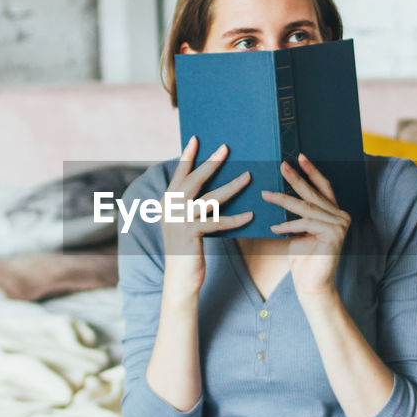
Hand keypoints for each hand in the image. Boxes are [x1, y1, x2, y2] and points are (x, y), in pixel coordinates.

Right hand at [160, 135, 251, 296]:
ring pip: (210, 199)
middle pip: (193, 181)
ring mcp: (179, 221)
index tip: (195, 138)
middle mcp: (170, 209)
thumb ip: (188, 205)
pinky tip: (250, 215)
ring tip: (248, 177)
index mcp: (166, 202)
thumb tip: (207, 188)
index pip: (179, 174)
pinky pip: (218, 223)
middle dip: (210, 163)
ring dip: (231, 187)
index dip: (187, 156)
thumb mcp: (183, 223)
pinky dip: (235, 219)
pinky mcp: (191, 235)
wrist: (179, 277)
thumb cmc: (186, 249)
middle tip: (225, 148)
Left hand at [263, 153, 350, 299]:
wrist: (312, 285)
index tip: (299, 157)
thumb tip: (276, 194)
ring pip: (306, 208)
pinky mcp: (334, 235)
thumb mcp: (297, 231)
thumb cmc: (303, 259)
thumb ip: (296, 214)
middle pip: (314, 194)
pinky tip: (274, 228)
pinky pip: (305, 224)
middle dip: (296, 178)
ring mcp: (340, 225)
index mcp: (334, 212)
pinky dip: (288, 226)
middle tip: (281, 165)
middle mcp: (341, 216)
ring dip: (283, 201)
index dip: (312, 171)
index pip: (323, 187)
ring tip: (266, 195)